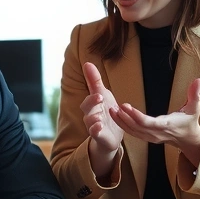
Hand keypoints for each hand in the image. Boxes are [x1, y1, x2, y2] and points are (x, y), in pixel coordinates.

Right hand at [81, 62, 124, 176]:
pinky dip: (96, 129)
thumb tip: (87, 62)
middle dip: (92, 103)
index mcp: (91, 104)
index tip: (99, 93)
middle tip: (99, 98)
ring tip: (99, 117)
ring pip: (89, 121)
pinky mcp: (99, 136)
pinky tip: (100, 126)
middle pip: (86, 109)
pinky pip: (94, 133)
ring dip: (94, 118)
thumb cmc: (107, 111)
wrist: (112, 133)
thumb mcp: (103, 94)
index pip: (89, 99)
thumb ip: (94, 80)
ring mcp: (94, 126)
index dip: (93, 96)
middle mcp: (90, 114)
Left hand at [111, 78, 199, 163]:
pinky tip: (116, 116)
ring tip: (111, 110)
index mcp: (167, 125)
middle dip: (124, 118)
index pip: (149, 122)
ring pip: (133, 132)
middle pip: (137, 127)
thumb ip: (195, 94)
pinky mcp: (147, 138)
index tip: (126, 106)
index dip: (136, 115)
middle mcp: (157, 133)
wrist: (188, 139)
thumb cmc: (190, 121)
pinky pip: (133, 133)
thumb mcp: (195, 107)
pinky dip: (123, 125)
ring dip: (121, 122)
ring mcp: (151, 137)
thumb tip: (199, 80)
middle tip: (113, 106)